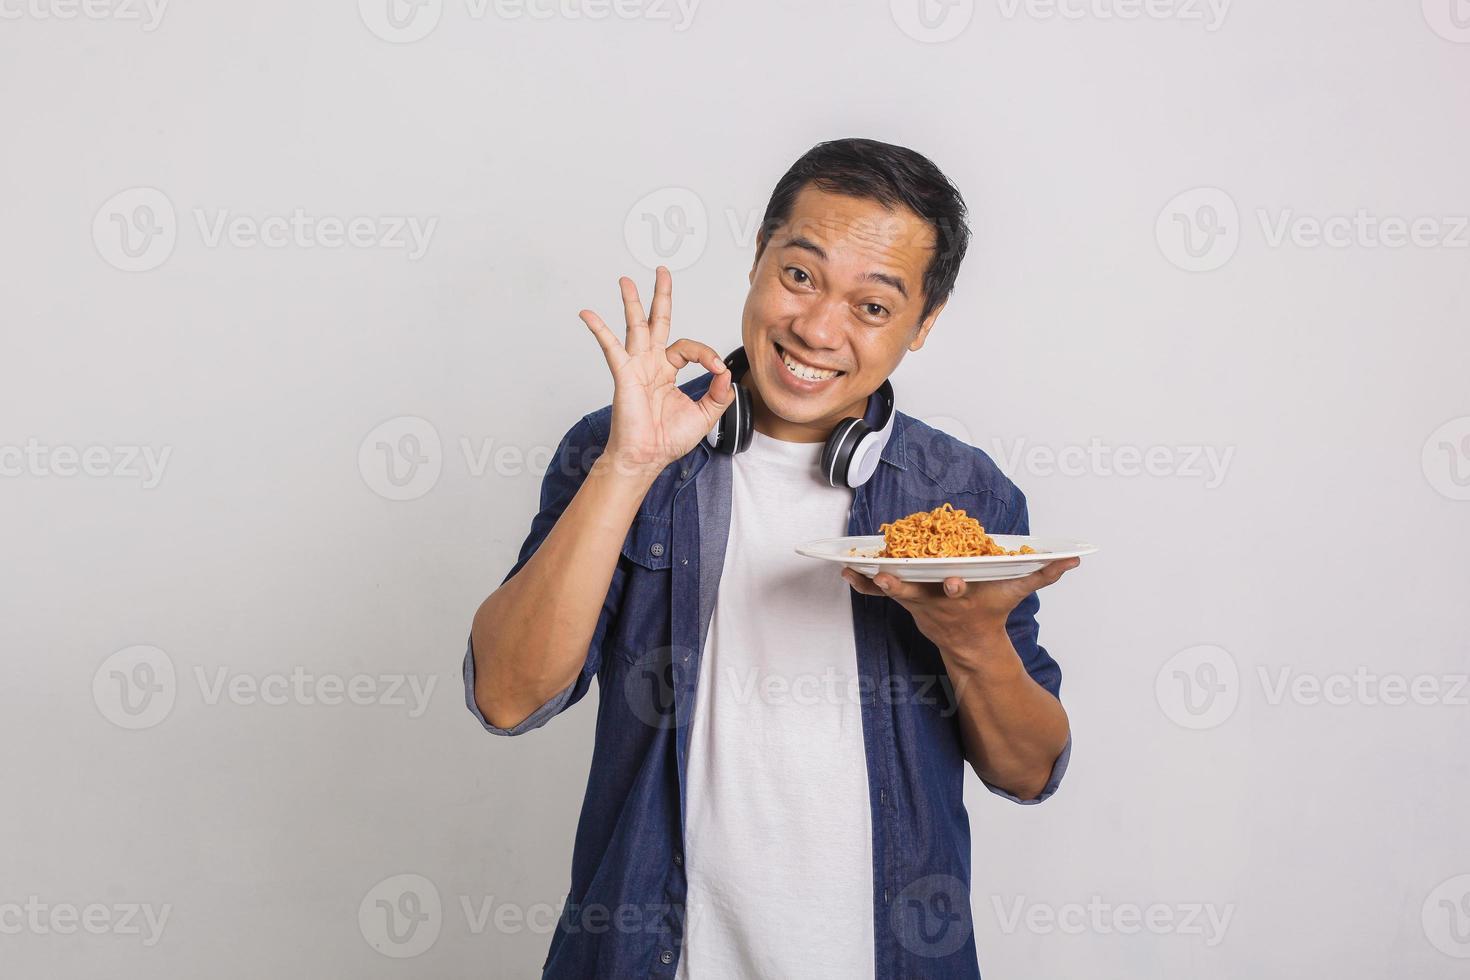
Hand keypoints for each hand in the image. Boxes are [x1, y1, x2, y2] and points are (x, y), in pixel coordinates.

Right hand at [580, 266, 734, 478]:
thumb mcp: (705, 414)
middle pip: (657, 321)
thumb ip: (719, 393)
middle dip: (660, 296)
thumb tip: (726, 372)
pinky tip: (588, 314)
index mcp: (667, 371)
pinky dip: (599, 329)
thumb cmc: (667, 439)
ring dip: (631, 302)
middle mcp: (651, 364)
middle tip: (661, 272)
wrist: (647, 457)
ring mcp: (636, 367)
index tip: (717, 369)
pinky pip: (611, 347)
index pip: (689, 347)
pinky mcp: (624, 375)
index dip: (707, 354)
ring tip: (626, 281)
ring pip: (635, 326)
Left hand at [840, 558, 1080, 658]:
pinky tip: (845, 572)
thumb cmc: (992, 611)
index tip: (954, 581)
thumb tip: (1073, 559)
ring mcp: (918, 603)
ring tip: (852, 569)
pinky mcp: (905, 602)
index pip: (960, 591)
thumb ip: (1042, 573)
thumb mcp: (1017, 593)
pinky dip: (862, 585)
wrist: (970, 644)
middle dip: (901, 585)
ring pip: (892, 592)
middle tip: (885, 574)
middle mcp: (937, 601)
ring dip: (872, 583)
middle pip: (917, 592)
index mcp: (964, 596)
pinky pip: (879, 595)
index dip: (956, 586)